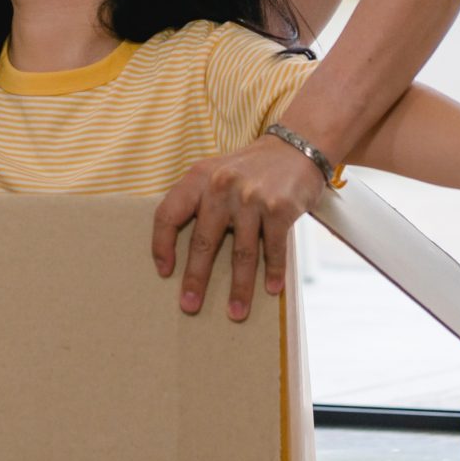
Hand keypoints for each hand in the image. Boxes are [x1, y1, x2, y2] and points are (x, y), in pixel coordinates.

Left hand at [151, 134, 324, 320]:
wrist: (297, 147)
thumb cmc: (250, 169)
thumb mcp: (216, 172)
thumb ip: (199, 200)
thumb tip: (181, 251)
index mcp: (199, 177)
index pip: (168, 214)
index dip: (162, 245)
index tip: (164, 272)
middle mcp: (222, 186)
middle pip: (204, 242)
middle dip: (196, 279)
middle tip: (190, 306)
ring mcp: (252, 198)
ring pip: (241, 253)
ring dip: (239, 288)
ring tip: (235, 313)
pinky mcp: (280, 208)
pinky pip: (273, 249)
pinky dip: (273, 272)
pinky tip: (270, 290)